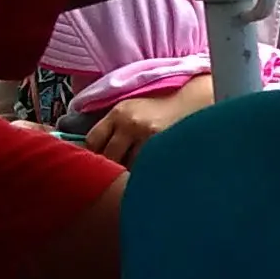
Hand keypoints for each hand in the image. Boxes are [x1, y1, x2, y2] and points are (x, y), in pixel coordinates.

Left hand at [86, 77, 212, 162]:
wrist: (191, 103)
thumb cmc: (158, 109)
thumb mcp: (130, 110)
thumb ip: (111, 127)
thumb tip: (88, 151)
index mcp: (118, 113)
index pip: (93, 140)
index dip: (91, 154)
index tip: (95, 162)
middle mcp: (131, 124)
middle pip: (108, 156)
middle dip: (108, 166)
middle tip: (111, 174)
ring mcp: (148, 137)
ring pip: (127, 166)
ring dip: (126, 172)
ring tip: (130, 175)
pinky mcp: (164, 148)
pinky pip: (146, 168)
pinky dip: (143, 173)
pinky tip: (147, 172)